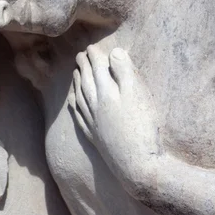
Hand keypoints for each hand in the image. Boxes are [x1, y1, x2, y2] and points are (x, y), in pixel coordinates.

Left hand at [69, 46, 160, 191]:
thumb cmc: (142, 128)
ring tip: (75, 74)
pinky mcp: (95, 137)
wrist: (137, 167)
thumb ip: (125, 72)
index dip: (94, 57)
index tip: (92, 48)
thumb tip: (114, 52)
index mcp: (106, 94)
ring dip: (77, 83)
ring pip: (80, 98)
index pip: (97, 70)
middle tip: (80, 56)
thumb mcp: (138, 95)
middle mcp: (95, 107)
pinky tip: (72, 103)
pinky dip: (75, 105)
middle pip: (86, 82)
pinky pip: (79, 116)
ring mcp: (93, 123)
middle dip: (83, 67)